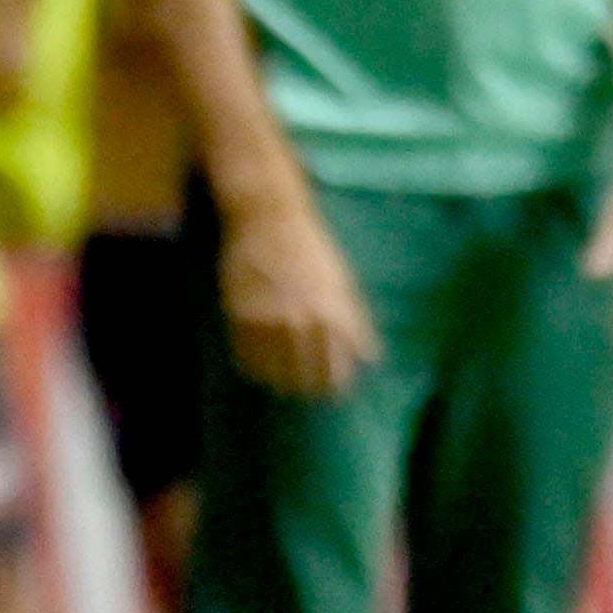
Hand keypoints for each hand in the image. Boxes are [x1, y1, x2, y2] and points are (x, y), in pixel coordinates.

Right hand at [220, 189, 380, 397]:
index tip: (330, 392)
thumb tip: (371, 358)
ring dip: (278, 381)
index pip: (335, 371)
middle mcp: (303, 321)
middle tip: (304, 391)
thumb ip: (356, 324)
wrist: (270, 219)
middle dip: (305, 388)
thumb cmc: (313, 251)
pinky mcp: (241, 314)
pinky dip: (253, 367)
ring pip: (273, 372)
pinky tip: (259, 366)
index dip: (333, 387)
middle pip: (304, 377)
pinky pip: (246, 357)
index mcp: (333, 316)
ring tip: (281, 383)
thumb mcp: (343, 284)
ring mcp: (271, 319)